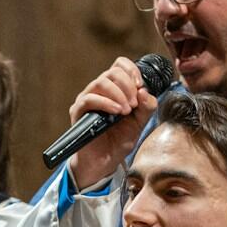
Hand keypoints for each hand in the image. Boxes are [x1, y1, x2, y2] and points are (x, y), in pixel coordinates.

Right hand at [66, 57, 159, 190]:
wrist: (105, 162)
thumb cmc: (119, 141)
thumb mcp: (140, 123)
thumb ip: (147, 107)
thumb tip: (145, 91)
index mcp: (114, 88)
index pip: (120, 64)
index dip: (132, 71)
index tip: (141, 87)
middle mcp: (99, 90)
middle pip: (113, 72)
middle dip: (128, 86)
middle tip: (134, 105)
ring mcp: (87, 99)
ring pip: (101, 82)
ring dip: (119, 94)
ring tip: (126, 111)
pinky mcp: (79, 111)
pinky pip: (90, 98)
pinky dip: (106, 103)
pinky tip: (117, 112)